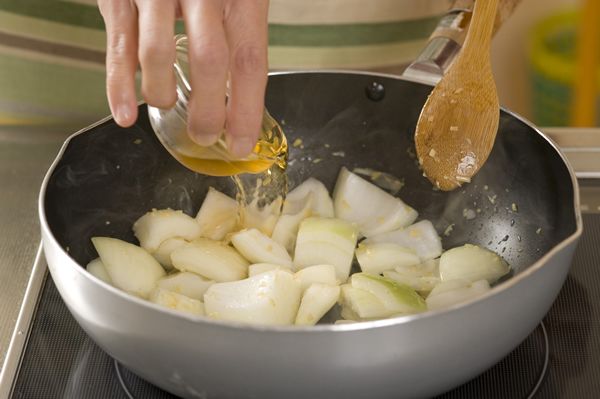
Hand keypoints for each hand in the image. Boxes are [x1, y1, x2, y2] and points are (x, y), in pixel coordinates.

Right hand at [98, 0, 269, 157]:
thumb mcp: (233, 0)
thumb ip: (239, 40)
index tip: (242, 143)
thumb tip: (244, 105)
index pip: (250, 60)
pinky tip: (125, 113)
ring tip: (167, 107)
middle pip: (209, 60)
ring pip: (159, 54)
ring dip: (162, 94)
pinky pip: (118, 47)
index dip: (247, 108)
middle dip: (208, 110)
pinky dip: (119, 86)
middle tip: (205, 135)